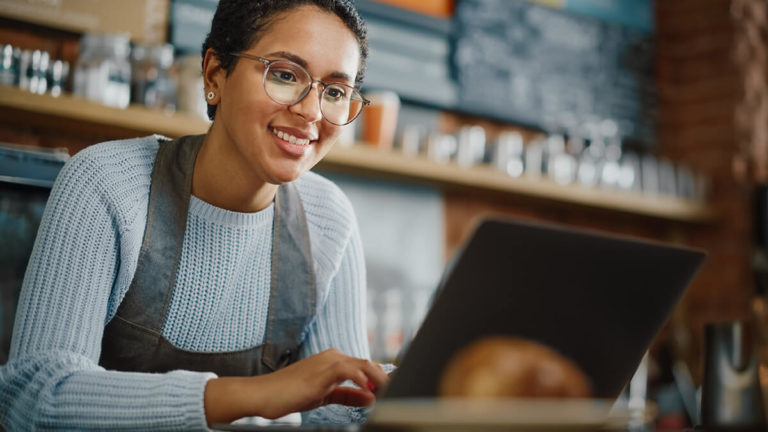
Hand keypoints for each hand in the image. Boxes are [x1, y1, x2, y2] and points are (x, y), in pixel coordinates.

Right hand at [204, 349, 388, 423]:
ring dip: (379, 379)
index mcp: (333, 361)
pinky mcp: (321, 371)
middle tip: (398, 392)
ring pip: (362, 365)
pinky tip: (370, 391)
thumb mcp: (324, 396)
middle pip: (367, 364)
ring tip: (390, 392)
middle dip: (384, 378)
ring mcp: (327, 362)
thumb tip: (370, 397)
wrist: (263, 394)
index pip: (364, 367)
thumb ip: (347, 395)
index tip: (395, 388)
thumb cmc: (289, 394)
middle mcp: (332, 357)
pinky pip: (348, 371)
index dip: (382, 378)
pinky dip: (362, 380)